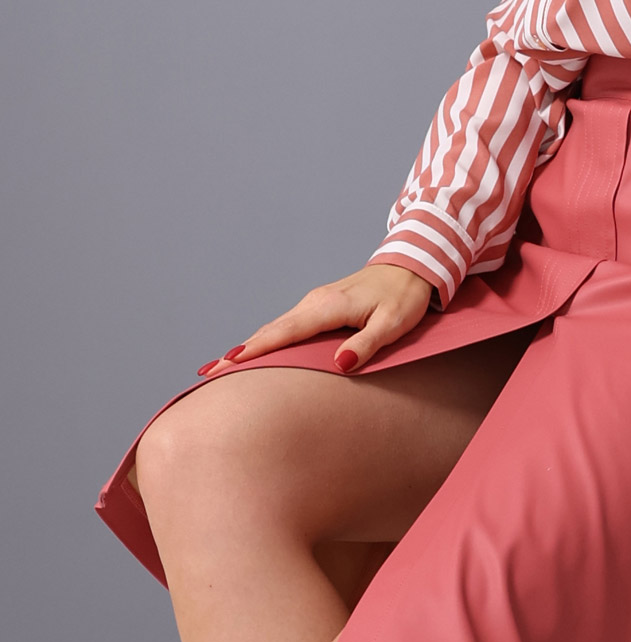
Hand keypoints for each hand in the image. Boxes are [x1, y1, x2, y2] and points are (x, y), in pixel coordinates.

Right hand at [203, 263, 434, 376]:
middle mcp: (315, 302)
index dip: (255, 350)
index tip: (226, 365)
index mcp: (328, 307)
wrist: (412, 266)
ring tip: (221, 368)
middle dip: (239, 352)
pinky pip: (286, 325)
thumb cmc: (404, 297)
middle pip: (270, 331)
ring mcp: (315, 302)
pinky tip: (255, 351)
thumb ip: (367, 344)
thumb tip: (340, 364)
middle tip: (207, 374)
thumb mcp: (393, 323)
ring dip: (249, 347)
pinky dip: (266, 339)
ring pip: (275, 328)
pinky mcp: (319, 305)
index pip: (284, 333)